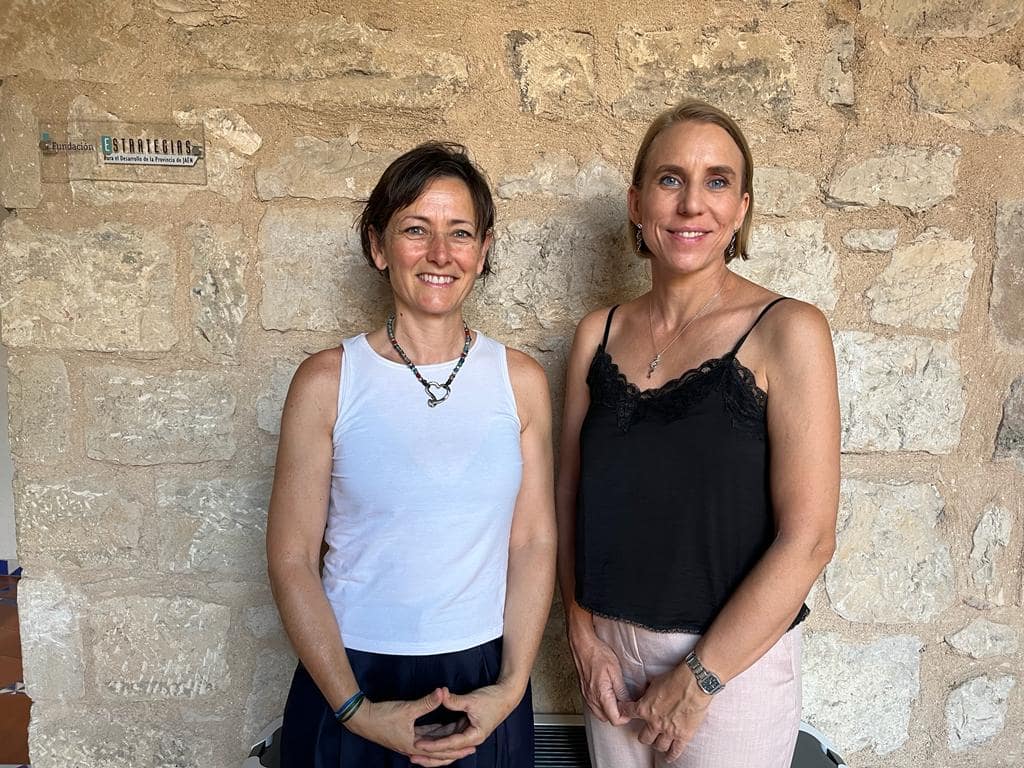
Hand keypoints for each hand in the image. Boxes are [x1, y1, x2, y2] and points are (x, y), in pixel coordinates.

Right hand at [343, 688, 475, 766]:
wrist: (361, 719)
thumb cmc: (382, 716)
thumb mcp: (407, 709)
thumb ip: (427, 702)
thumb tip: (443, 692)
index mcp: (415, 746)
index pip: (441, 751)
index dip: (457, 749)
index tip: (471, 746)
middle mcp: (413, 747)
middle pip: (438, 753)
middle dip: (454, 751)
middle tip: (471, 748)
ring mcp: (408, 742)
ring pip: (431, 746)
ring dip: (445, 745)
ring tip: (459, 742)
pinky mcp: (405, 735)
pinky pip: (424, 738)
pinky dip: (434, 736)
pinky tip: (441, 731)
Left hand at [413, 683, 520, 755]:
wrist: (507, 695)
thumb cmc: (493, 699)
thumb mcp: (472, 700)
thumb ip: (454, 700)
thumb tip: (440, 694)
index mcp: (474, 736)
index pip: (449, 743)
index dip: (433, 745)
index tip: (419, 744)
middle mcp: (470, 737)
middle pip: (447, 749)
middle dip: (430, 752)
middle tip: (413, 752)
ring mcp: (467, 732)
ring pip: (447, 741)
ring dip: (433, 743)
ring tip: (416, 744)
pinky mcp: (465, 726)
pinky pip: (449, 732)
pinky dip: (438, 734)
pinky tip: (426, 734)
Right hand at [567, 622, 631, 724]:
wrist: (582, 645)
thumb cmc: (597, 654)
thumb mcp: (615, 671)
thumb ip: (622, 690)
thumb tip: (628, 702)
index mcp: (601, 695)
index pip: (615, 719)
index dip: (626, 718)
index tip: (631, 710)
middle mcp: (592, 698)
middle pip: (607, 719)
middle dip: (618, 716)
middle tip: (626, 705)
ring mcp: (587, 696)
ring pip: (599, 714)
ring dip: (609, 711)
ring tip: (618, 700)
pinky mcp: (584, 692)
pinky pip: (594, 706)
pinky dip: (602, 706)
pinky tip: (608, 696)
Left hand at [619, 665, 710, 761]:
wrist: (694, 683)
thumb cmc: (675, 679)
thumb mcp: (654, 681)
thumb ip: (647, 691)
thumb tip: (644, 690)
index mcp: (644, 708)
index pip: (627, 713)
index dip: (624, 712)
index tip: (624, 713)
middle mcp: (654, 722)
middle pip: (643, 738)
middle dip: (644, 735)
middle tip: (647, 733)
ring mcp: (668, 731)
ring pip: (658, 746)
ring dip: (657, 744)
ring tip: (659, 742)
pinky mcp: (683, 736)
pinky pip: (675, 751)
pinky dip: (671, 756)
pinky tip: (668, 757)